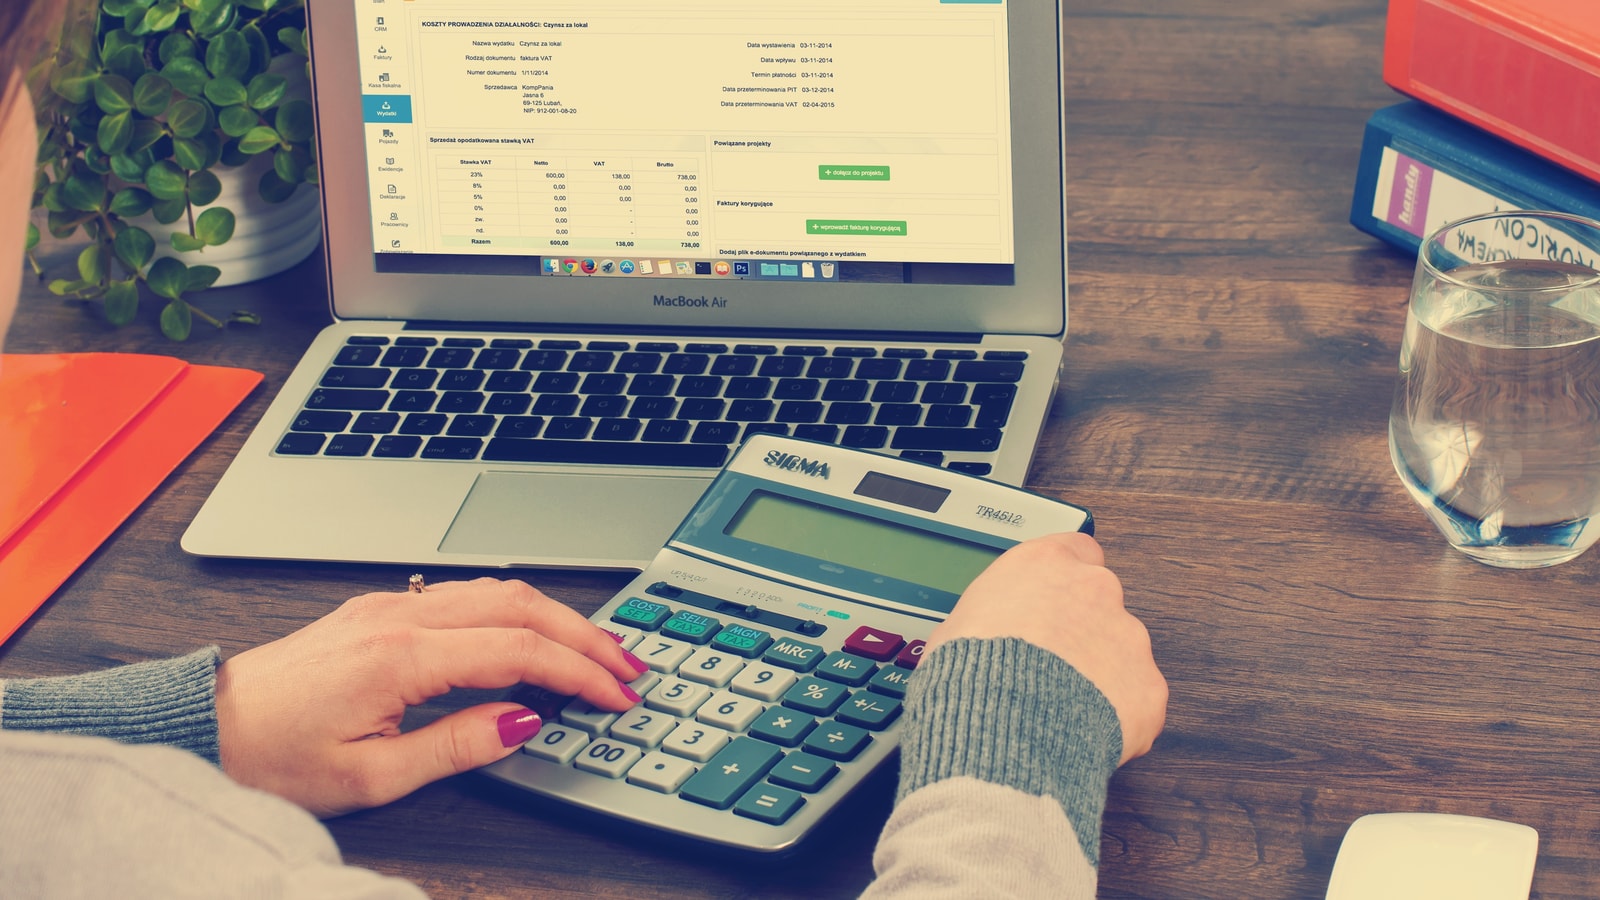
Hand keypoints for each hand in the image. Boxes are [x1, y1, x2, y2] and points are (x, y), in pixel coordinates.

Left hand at [214, 577, 645, 816]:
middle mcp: (399, 616)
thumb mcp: (371, 777)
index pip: (520, 651)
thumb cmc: (272, 758)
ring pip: (497, 590)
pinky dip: (517, 611)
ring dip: (555, 616)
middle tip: (629, 667)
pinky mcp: (379, 610)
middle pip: (521, 605)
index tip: (617, 696)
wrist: (206, 726)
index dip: (580, 673)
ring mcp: (389, 605)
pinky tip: (533, 634)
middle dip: (585, 634)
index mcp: (401, 657)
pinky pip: (467, 594)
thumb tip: (524, 721)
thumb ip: (456, 745)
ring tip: (596, 649)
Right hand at [927, 532, 1166, 764]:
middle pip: (1100, 604)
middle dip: (1082, 632)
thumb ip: (992, 617)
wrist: (1002, 728)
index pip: (1075, 550)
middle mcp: (1094, 591)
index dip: (1066, 580)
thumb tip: (986, 636)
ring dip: (1100, 675)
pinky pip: (1137, 700)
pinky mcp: (1147, 686)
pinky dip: (1118, 717)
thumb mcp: (957, 626)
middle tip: (1050, 667)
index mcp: (1045, 566)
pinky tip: (1083, 731)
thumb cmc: (972, 675)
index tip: (1056, 600)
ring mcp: (1128, 638)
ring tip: (1061, 708)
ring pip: (1122, 653)